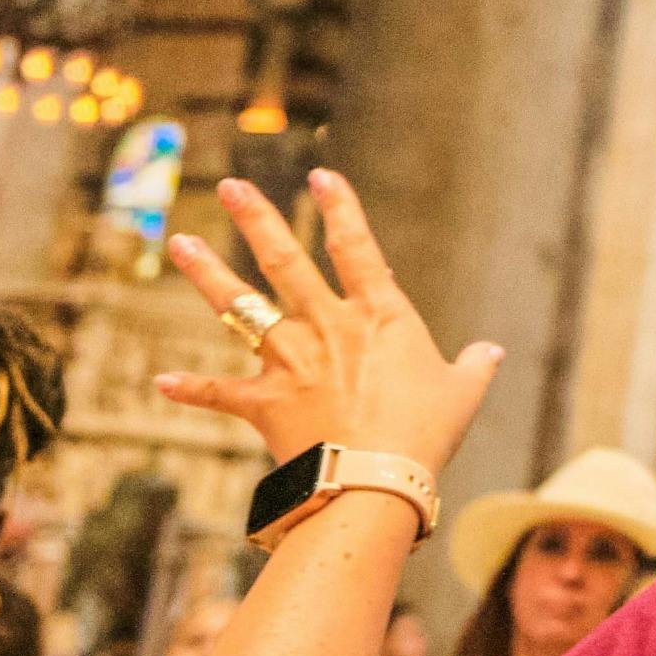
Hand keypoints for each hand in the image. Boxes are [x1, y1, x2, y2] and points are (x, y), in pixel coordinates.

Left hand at [162, 172, 500, 480]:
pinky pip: (221, 392)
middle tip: (229, 186)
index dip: (341, 208)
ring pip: (240, 307)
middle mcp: (328, 326)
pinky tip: (163, 382)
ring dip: (207, 274)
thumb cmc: (426, 435)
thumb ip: (475, 367)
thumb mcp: (462, 394)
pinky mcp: (266, 402)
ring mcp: (291, 361)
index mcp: (380, 316)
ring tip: (180, 242)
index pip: (358, 247)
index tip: (321, 174)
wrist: (377, 481)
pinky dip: (191, 389)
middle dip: (255, 218)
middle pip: (285, 260)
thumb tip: (492, 352)